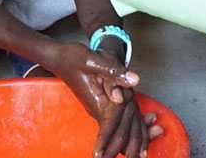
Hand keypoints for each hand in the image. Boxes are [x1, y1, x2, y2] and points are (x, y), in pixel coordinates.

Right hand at [43, 42, 163, 156]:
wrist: (61, 59)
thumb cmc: (74, 58)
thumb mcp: (93, 60)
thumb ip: (114, 72)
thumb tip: (134, 81)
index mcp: (98, 101)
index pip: (111, 124)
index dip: (118, 139)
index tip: (120, 154)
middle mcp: (99, 108)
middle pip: (117, 132)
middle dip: (129, 146)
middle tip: (141, 157)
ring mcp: (100, 108)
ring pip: (118, 129)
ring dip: (133, 139)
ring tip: (144, 153)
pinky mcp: (102, 106)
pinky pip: (118, 123)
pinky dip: (132, 126)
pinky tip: (144, 129)